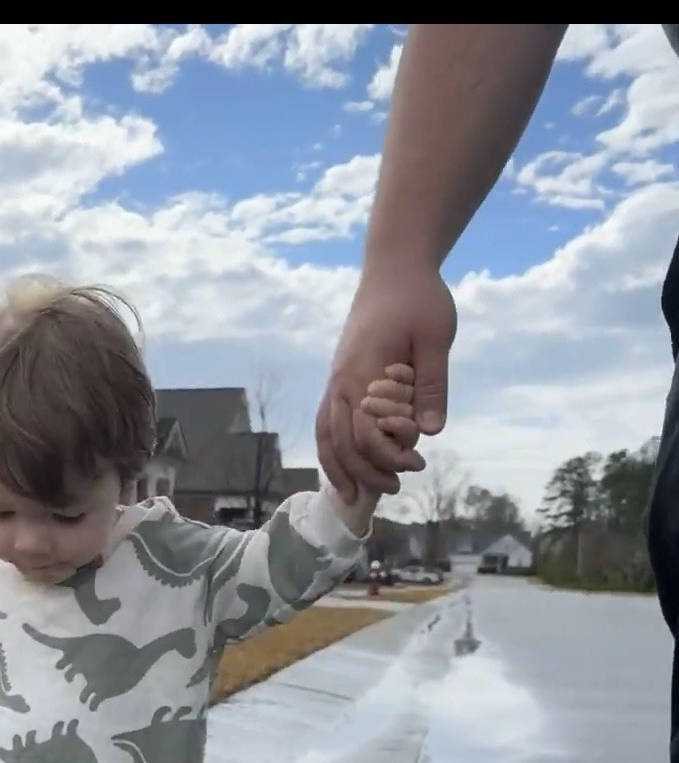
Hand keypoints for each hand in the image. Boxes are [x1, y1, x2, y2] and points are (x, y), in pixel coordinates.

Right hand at [316, 263, 456, 500]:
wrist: (394, 267)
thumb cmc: (419, 298)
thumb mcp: (436, 337)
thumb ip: (432, 385)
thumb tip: (429, 432)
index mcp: (363, 371)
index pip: (367, 432)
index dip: (389, 456)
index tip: (417, 464)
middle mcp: (342, 380)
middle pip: (340, 441)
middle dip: (364, 472)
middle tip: (394, 487)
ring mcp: (337, 379)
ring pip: (325, 434)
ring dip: (339, 466)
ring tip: (355, 494)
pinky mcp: (340, 377)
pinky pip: (326, 421)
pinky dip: (332, 448)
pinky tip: (347, 464)